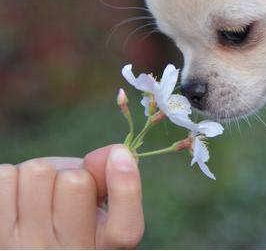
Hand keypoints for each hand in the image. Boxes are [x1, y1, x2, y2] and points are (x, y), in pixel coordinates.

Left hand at [0, 144, 143, 248]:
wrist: (22, 240)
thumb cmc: (62, 215)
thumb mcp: (94, 202)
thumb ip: (108, 178)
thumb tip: (117, 152)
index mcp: (105, 247)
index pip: (124, 229)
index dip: (125, 187)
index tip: (121, 154)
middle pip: (76, 182)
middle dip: (70, 174)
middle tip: (62, 192)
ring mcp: (30, 250)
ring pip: (38, 173)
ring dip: (37, 175)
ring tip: (37, 197)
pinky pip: (6, 178)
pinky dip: (11, 179)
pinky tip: (15, 199)